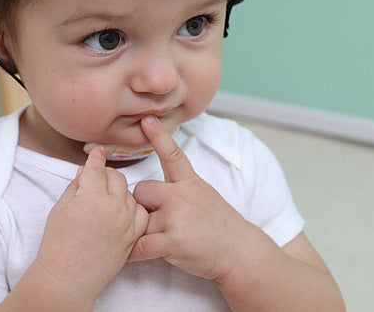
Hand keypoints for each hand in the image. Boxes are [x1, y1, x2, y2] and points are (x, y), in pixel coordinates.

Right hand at [32, 146, 148, 304]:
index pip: (97, 168)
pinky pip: (140, 214)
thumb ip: (76, 186)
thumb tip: (86, 172)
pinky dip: (133, 208)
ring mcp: (126, 223)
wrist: (67, 278)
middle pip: (116, 177)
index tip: (97, 152)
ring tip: (106, 197)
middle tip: (96, 178)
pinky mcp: (132, 237)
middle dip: (106, 174)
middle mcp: (113, 208)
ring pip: (130, 193)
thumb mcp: (60, 208)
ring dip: (119, 191)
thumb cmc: (58, 246)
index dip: (96, 157)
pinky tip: (122, 210)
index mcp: (92, 198)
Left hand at [130, 116, 252, 280]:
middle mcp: (181, 196)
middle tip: (156, 220)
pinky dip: (133, 253)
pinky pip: (140, 245)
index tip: (147, 119)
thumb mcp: (204, 195)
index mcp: (190, 182)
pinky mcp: (173, 241)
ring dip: (143, 233)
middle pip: (141, 190)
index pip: (172, 154)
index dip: (158, 136)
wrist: (240, 252)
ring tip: (162, 242)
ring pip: (139, 220)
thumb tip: (149, 190)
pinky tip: (133, 255)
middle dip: (141, 205)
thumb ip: (178, 188)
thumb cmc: (219, 226)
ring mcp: (177, 217)